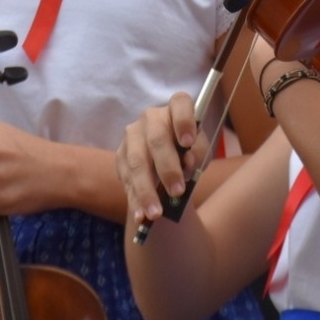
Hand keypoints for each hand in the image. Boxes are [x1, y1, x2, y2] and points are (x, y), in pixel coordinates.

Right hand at [117, 92, 207, 226]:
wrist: (166, 161)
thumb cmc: (188, 150)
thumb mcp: (199, 150)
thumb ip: (197, 153)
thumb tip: (188, 162)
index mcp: (176, 107)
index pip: (180, 104)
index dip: (184, 121)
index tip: (188, 142)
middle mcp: (152, 117)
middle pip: (157, 139)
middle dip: (167, 168)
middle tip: (178, 191)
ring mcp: (132, 134)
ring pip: (137, 162)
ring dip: (147, 190)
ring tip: (156, 213)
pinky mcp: (120, 154)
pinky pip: (126, 178)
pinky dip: (134, 199)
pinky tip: (140, 215)